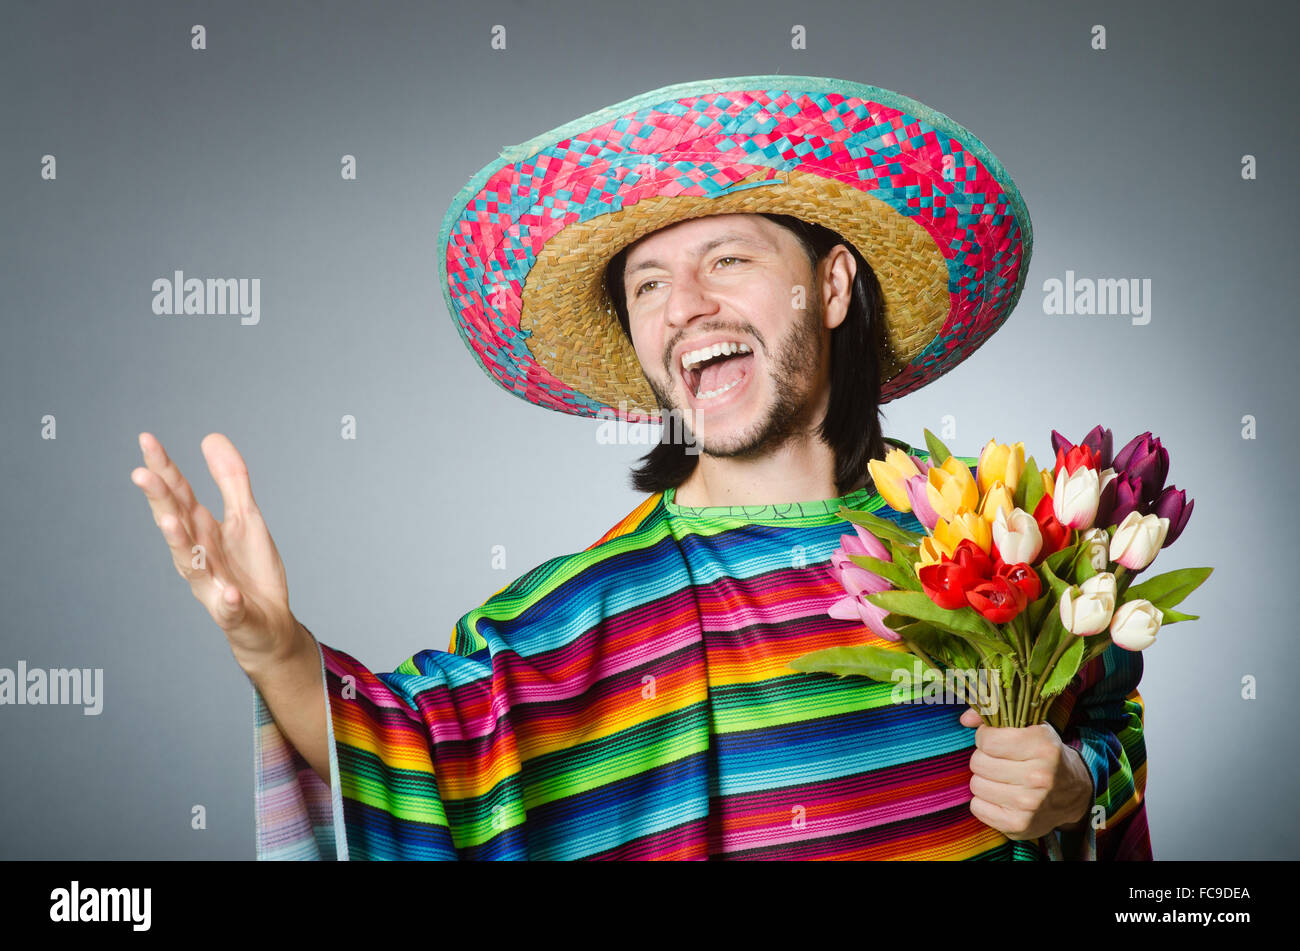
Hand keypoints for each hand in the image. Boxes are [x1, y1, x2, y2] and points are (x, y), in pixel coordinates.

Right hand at [131, 432, 308, 676]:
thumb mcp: (246, 517)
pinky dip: (227, 601)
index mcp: (201, 530)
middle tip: (141, 474)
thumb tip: (210, 436)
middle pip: (176, 524)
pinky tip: (229, 594)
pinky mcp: (234, 613)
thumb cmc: (250, 570)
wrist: (269, 623)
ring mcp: (213, 585)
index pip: (179, 495)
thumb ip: (230, 480)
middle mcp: (198, 555)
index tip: (146, 439)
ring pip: (191, 565)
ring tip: (170, 522)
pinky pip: (228, 608)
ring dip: (179, 544)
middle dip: (160, 501)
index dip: (164, 469)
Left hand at [958, 706, 1093, 839]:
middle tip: (1000, 761)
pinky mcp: (1018, 825)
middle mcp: (1039, 776)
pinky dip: (984, 802)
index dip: (986, 737)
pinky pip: (977, 807)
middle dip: (984, 758)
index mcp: (1043, 747)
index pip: (988, 740)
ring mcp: (1029, 804)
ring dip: (984, 780)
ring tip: (1002, 779)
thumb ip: (996, 715)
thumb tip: (965, 719)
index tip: (995, 739)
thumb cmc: (1045, 755)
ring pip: (976, 784)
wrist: (1072, 794)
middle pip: (978, 762)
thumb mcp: (1030, 727)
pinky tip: (1002, 797)